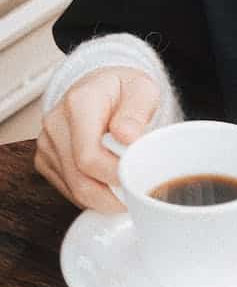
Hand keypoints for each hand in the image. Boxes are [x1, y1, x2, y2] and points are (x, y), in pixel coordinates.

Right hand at [35, 67, 159, 212]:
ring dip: (103, 198)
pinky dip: (92, 195)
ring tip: (127, 189)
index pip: (89, 155)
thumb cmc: (123, 90)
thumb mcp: (142, 89)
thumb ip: (137, 112)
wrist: (101, 88)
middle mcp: (56, 123)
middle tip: (136, 194)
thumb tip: (127, 136)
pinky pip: (68, 190)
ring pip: (74, 189)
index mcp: (79, 102)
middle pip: (80, 179)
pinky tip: (109, 184)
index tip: (137, 179)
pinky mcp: (44, 160)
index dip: (114, 175)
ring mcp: (47, 144)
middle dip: (111, 194)